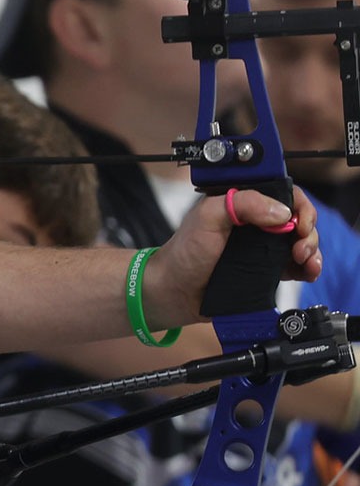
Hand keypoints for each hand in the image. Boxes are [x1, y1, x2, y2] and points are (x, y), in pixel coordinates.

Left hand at [150, 186, 320, 325]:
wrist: (174, 291)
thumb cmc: (184, 252)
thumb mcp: (208, 216)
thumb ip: (242, 204)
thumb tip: (282, 212)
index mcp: (243, 203)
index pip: (284, 195)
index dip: (299, 206)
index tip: (298, 223)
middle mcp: (256, 223)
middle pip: (298, 219)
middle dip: (308, 232)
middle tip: (299, 247)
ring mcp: (263, 247)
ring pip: (301, 243)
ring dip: (311, 251)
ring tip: (304, 262)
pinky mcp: (266, 270)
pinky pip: (296, 266)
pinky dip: (307, 268)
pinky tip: (306, 272)